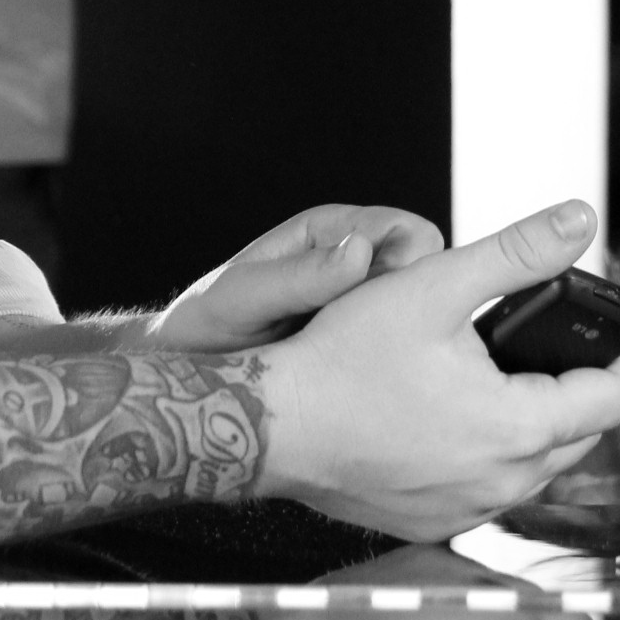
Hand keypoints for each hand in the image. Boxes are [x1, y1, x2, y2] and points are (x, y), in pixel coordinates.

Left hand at [147, 204, 444, 351]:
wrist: (191, 376)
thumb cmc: (206, 325)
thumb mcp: (244, 298)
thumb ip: (300, 277)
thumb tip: (361, 250)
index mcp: (330, 232)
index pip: (405, 230)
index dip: (416, 262)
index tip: (401, 299)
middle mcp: (354, 263)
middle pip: (427, 271)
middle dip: (423, 303)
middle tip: (392, 342)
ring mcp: (363, 305)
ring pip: (422, 313)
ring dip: (414, 337)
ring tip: (385, 370)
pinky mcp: (365, 346)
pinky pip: (403, 348)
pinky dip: (401, 364)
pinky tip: (382, 389)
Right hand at [255, 200, 619, 540]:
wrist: (271, 426)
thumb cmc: (345, 356)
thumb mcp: (435, 285)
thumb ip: (517, 252)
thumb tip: (580, 218)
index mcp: (517, 428)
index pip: (612, 400)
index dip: (614, 356)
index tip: (592, 329)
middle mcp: (501, 484)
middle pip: (582, 437)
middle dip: (573, 387)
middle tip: (540, 343)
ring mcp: (465, 511)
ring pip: (536, 468)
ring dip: (534, 423)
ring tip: (497, 373)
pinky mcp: (432, 523)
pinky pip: (490, 491)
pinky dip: (490, 454)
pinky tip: (457, 415)